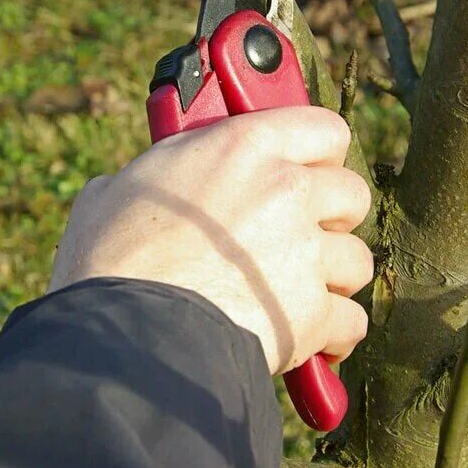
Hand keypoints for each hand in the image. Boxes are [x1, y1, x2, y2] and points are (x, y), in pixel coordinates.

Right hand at [50, 106, 372, 374]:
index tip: (308, 167)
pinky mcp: (312, 313)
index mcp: (243, 146)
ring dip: (332, 279)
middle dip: (332, 218)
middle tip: (301, 234)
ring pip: (356, 261)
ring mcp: (305, 253)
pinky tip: (310, 339)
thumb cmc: (110, 259)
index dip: (319, 152)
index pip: (323, 127)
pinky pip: (351, 320)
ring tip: (296, 292)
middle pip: (352, 193)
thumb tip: (139, 188)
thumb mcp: (119, 189)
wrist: (125, 332)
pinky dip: (334, 334)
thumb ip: (159, 177)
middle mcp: (285, 190)